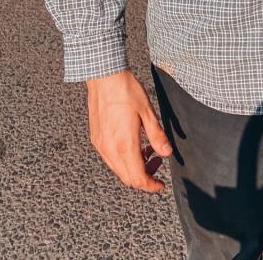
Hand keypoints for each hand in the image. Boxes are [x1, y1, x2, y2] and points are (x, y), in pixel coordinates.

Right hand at [86, 69, 172, 192]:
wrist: (103, 76)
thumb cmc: (126, 90)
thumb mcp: (148, 111)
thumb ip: (157, 135)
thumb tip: (166, 153)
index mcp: (124, 144)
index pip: (137, 178)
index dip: (151, 186)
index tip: (160, 185)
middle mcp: (109, 149)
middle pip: (127, 178)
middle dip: (144, 177)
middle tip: (157, 164)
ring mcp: (100, 145)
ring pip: (118, 169)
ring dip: (133, 168)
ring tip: (147, 151)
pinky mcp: (96, 138)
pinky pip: (110, 159)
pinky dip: (123, 159)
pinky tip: (132, 144)